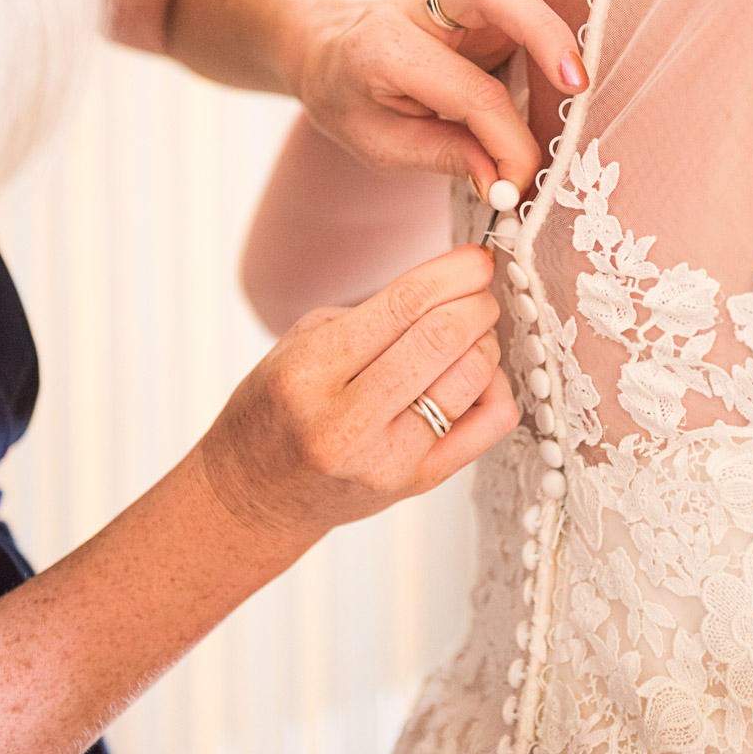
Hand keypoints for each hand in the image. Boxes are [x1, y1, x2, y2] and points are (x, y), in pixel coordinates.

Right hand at [195, 244, 516, 545]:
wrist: (257, 495)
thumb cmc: (277, 409)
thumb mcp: (300, 344)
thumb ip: (372, 314)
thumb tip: (452, 284)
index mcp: (310, 371)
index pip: (402, 305)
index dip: (452, 273)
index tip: (478, 258)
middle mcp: (348, 420)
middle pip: (443, 338)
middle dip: (476, 302)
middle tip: (480, 292)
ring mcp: (387, 459)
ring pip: (472, 379)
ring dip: (486, 341)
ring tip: (473, 334)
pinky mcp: (419, 484)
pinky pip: (489, 424)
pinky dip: (496, 387)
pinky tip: (476, 377)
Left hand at [296, 0, 587, 197]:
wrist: (325, 55)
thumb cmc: (353, 102)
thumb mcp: (380, 146)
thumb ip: (445, 157)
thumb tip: (505, 181)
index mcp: (387, 51)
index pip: (471, 93)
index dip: (508, 142)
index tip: (521, 181)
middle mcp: (415, 4)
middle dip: (541, 36)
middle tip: (574, 86)